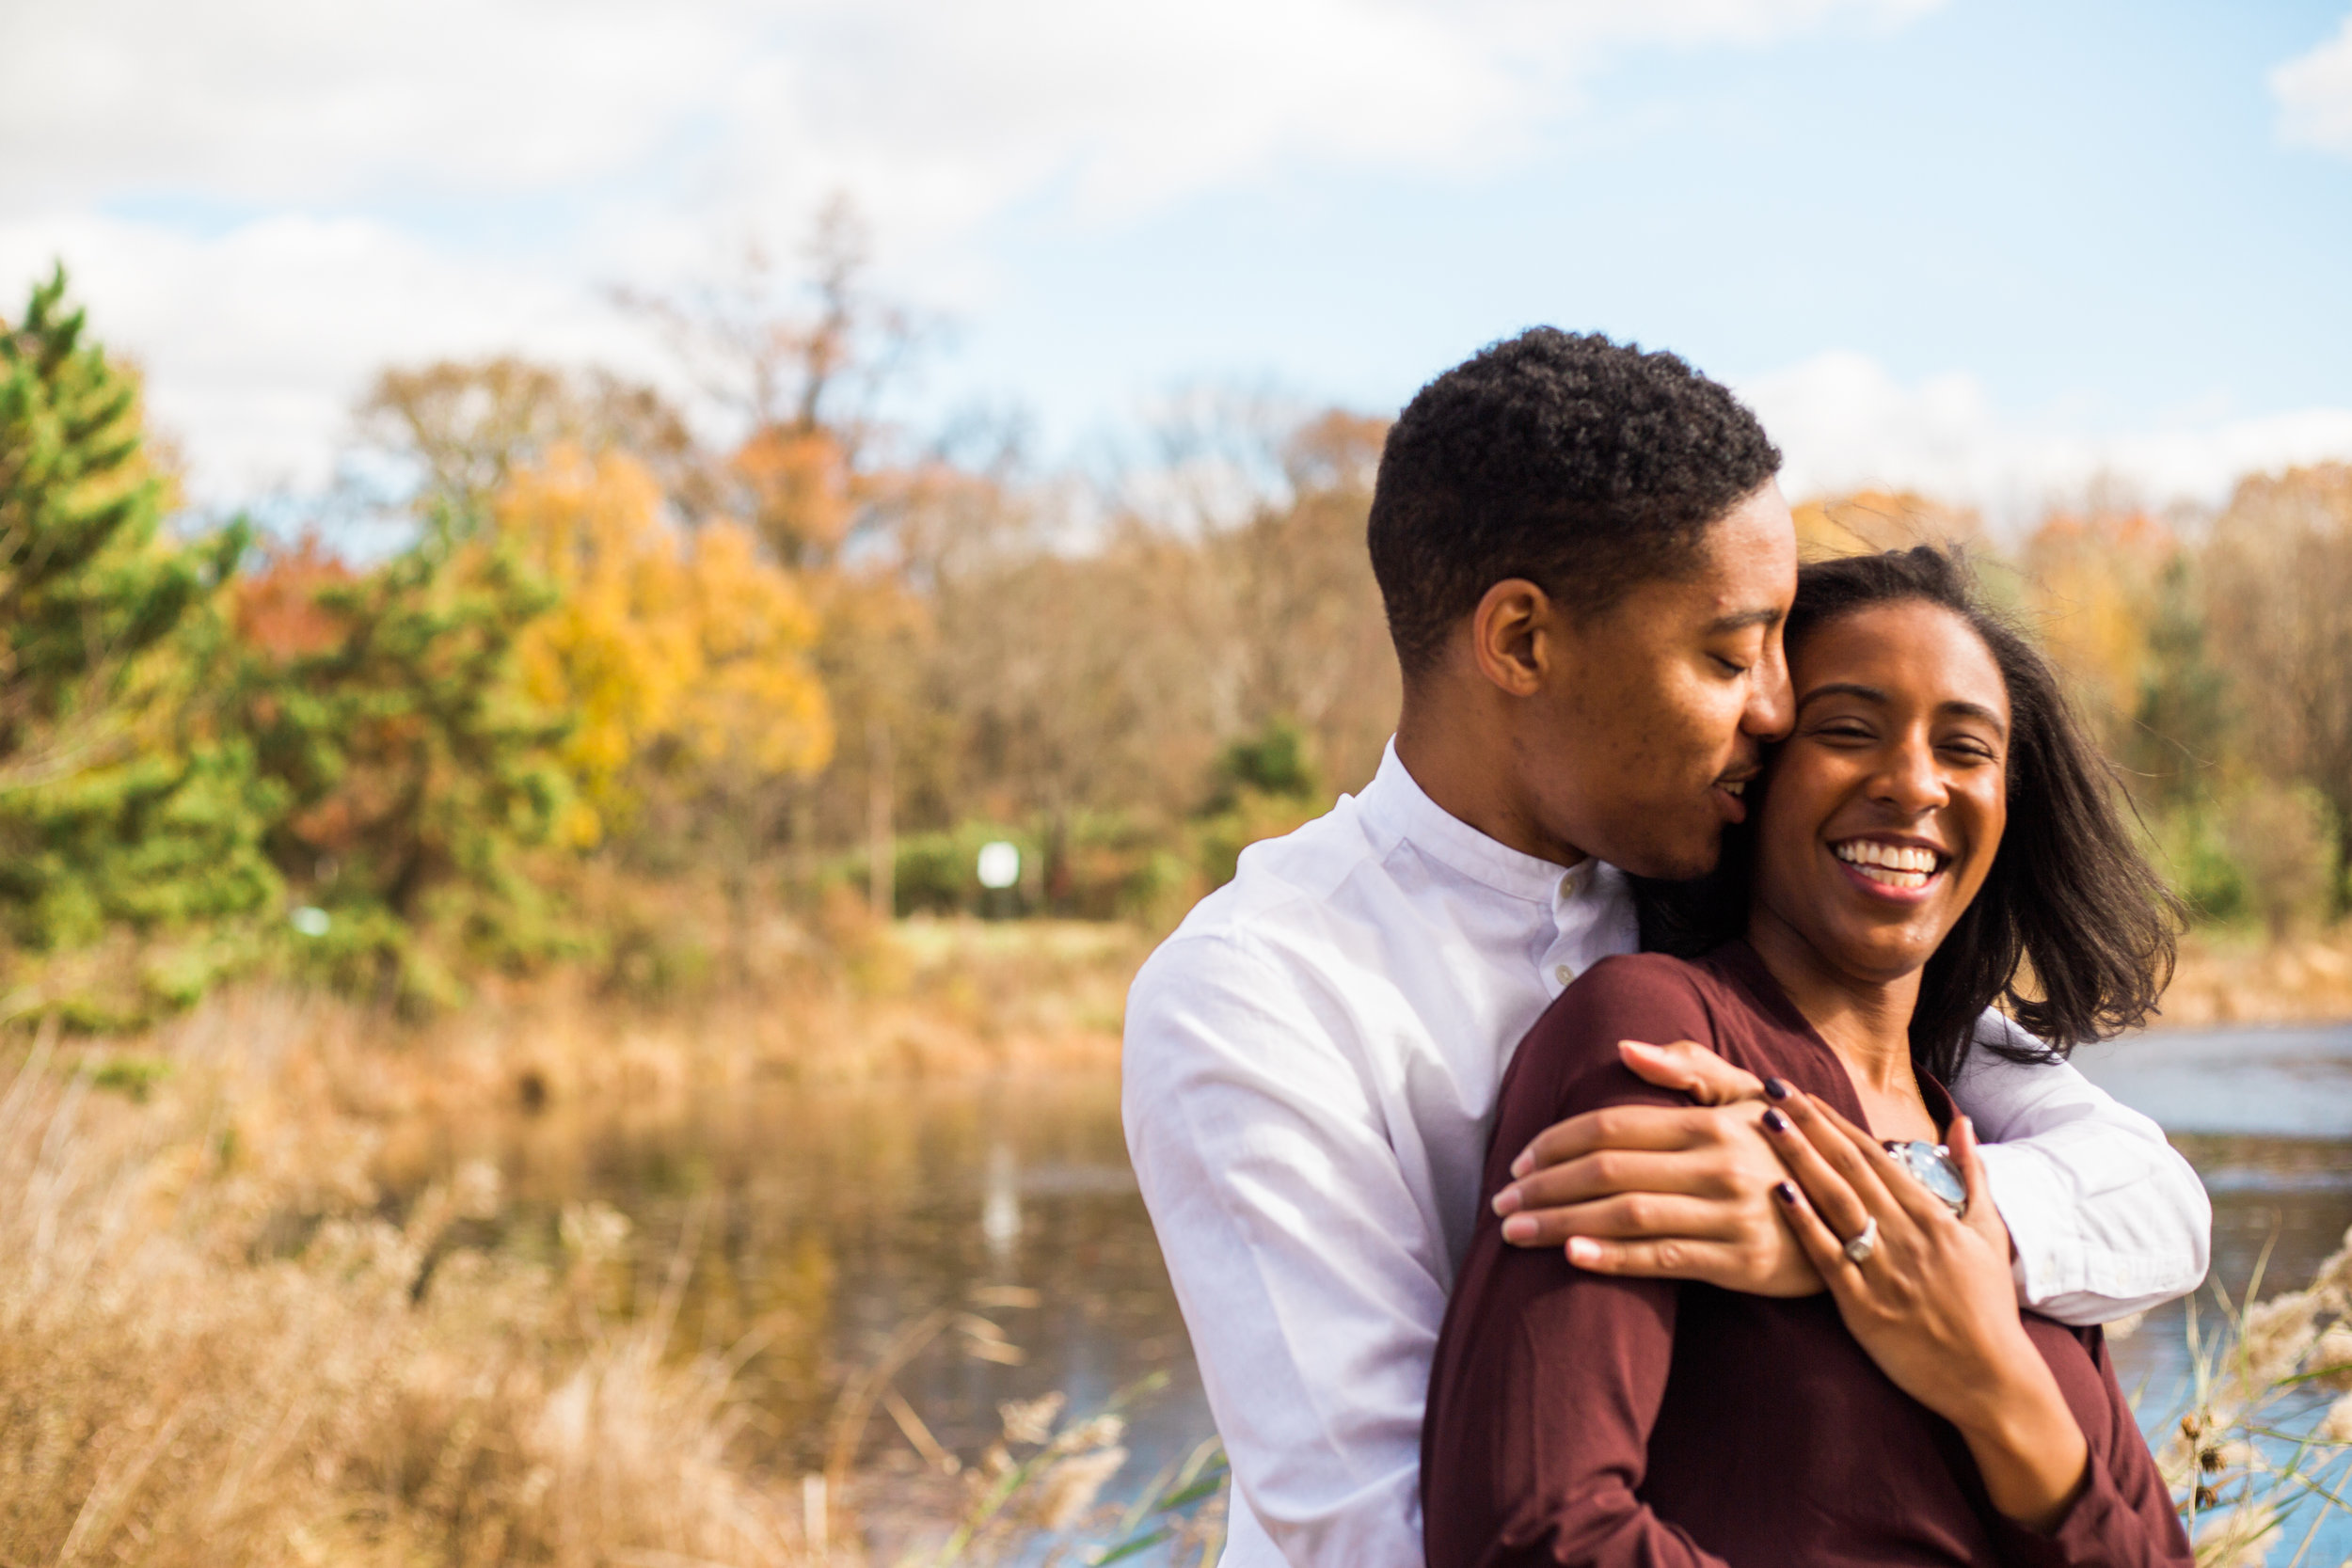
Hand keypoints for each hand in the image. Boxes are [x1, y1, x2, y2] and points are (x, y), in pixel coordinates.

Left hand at [1490, 1039, 1822, 1296]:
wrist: (1858, 1215)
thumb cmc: (1787, 1151)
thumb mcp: (1749, 1097)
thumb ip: (1689, 1067)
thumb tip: (1627, 1049)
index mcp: (1709, 1122)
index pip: (1611, 1126)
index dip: (1556, 1141)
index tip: (1518, 1160)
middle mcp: (1716, 1165)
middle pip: (1607, 1171)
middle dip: (1543, 1186)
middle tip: (1500, 1200)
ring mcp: (1728, 1215)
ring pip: (1625, 1216)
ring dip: (1560, 1223)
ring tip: (1514, 1233)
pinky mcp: (1739, 1264)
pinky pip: (1663, 1261)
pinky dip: (1612, 1259)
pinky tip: (1571, 1258)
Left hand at [1763, 1088, 2088, 1531]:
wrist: (1991, 1379)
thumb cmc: (1989, 1307)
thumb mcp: (1989, 1235)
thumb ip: (1973, 1176)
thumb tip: (1962, 1123)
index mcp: (1932, 1216)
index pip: (1875, 1156)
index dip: (1836, 1122)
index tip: (1805, 1093)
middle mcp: (1906, 1235)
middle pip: (1849, 1168)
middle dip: (1809, 1124)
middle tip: (1773, 1088)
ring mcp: (1884, 1270)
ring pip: (1836, 1202)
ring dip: (1800, 1158)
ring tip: (1768, 1122)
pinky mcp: (1865, 1307)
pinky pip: (1829, 1258)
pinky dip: (1804, 1224)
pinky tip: (1778, 1193)